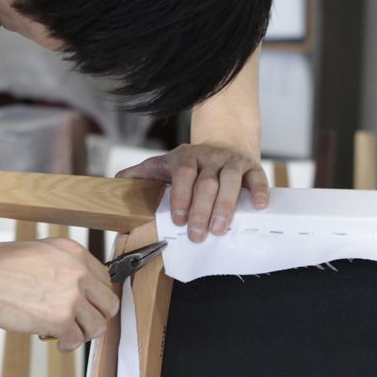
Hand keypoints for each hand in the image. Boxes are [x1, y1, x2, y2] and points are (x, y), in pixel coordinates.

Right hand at [0, 238, 119, 351]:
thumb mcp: (37, 251)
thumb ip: (60, 264)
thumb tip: (71, 283)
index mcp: (73, 252)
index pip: (103, 278)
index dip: (95, 296)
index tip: (87, 305)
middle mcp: (78, 271)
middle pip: (108, 303)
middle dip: (96, 316)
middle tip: (83, 323)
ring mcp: (72, 296)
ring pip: (98, 325)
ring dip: (84, 334)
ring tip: (70, 335)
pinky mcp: (61, 319)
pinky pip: (77, 339)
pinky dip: (69, 345)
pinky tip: (59, 343)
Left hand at [116, 142, 268, 242]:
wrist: (223, 142)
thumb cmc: (191, 164)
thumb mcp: (163, 165)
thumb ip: (141, 174)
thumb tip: (116, 181)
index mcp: (185, 158)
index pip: (183, 175)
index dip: (181, 197)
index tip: (179, 221)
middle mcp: (209, 158)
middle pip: (206, 183)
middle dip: (202, 210)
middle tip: (197, 235)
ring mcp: (231, 162)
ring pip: (231, 181)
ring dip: (226, 206)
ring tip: (220, 229)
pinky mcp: (251, 166)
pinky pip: (257, 177)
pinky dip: (260, 191)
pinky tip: (259, 207)